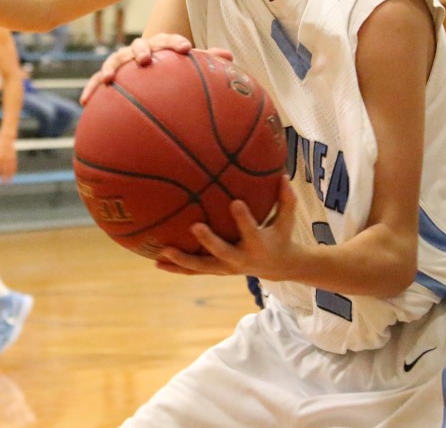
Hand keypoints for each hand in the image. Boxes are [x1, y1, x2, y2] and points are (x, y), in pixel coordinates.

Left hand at [0, 137, 17, 181]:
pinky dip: (14, 170)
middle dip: (4, 178)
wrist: (6, 140)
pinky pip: (14, 165)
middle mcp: (4, 158)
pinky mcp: (14, 157)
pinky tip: (13, 174)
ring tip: (9, 182)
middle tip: (3, 184)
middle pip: (4, 170)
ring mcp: (9, 158)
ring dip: (10, 176)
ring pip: (10, 169)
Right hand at [80, 34, 232, 103]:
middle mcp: (140, 50)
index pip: (168, 39)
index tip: (185, 48)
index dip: (175, 42)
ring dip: (112, 68)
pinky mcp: (109, 76)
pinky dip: (92, 89)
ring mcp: (123, 62)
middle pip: (139, 45)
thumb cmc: (173, 69)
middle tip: (145, 59)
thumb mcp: (190, 66)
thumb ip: (207, 61)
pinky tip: (85, 102)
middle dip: (142, 51)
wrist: (149, 68)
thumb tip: (230, 56)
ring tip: (110, 78)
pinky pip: (98, 81)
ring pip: (115, 60)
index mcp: (161, 45)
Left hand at [155, 176, 299, 279]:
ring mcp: (227, 268)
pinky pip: (195, 270)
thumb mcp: (287, 220)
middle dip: (209, 241)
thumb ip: (286, 199)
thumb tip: (283, 174)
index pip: (251, 230)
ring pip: (202, 266)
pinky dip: (177, 268)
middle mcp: (241, 259)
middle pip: (222, 251)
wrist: (277, 267)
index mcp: (258, 244)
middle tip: (195, 226)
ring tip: (164, 251)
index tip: (235, 202)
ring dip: (183, 260)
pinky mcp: (217, 271)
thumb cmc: (280, 236)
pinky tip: (157, 262)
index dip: (243, 218)